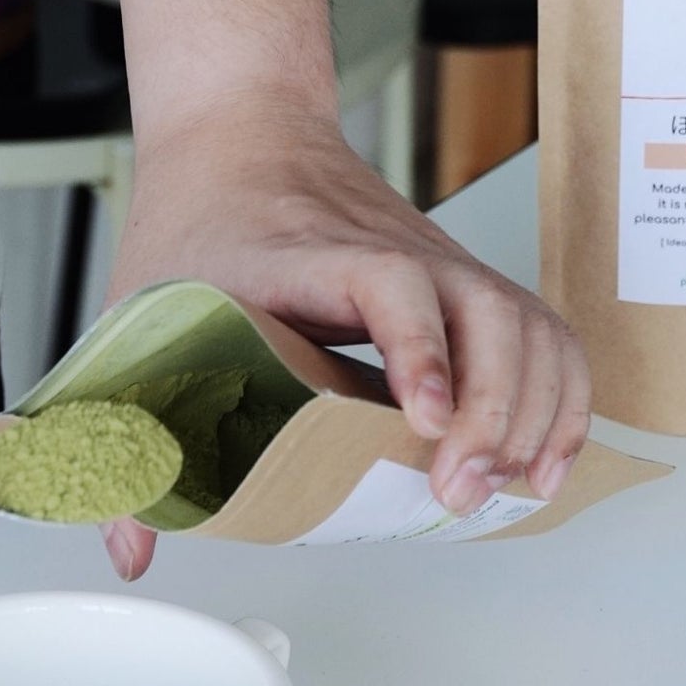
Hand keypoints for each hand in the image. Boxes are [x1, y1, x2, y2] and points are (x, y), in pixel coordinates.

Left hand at [99, 104, 590, 579]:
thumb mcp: (139, 318)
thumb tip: (129, 551)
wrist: (241, 135)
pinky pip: (540, 331)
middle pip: (484, 309)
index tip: (424, 422)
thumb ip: (127, 434)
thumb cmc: (195, 223)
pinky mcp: (458, 281)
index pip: (390, 282)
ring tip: (502, 488)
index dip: (419, 350)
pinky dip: (558, 395)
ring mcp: (437, 262)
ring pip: (526, 323)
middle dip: (492, 412)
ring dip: (533, 412)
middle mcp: (392, 252)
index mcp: (307, 257)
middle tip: (458, 492)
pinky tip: (542, 458)